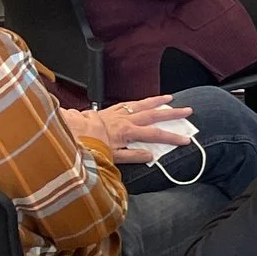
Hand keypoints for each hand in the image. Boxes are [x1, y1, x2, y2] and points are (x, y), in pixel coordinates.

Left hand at [65, 95, 191, 162]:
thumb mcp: (112, 156)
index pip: (155, 134)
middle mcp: (125, 120)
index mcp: (127, 132)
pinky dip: (138, 102)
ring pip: (142, 104)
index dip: (172, 137)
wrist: (70, 132)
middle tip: (187, 110)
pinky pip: (128, 103)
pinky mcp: (109, 111)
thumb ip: (133, 156)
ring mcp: (118, 113)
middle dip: (172, 113)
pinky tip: (142, 101)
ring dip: (157, 102)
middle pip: (153, 115)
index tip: (186, 140)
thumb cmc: (88, 146)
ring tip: (169, 99)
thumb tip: (151, 155)